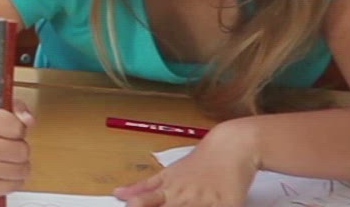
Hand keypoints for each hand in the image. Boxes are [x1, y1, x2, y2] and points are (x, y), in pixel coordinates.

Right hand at [0, 104, 34, 198]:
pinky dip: (14, 179)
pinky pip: (17, 184)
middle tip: (7, 145)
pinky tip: (1, 171)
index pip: (16, 126)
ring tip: (5, 159)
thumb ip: (15, 108)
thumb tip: (29, 120)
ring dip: (19, 164)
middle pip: (21, 150)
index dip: (18, 128)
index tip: (10, 129)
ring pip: (22, 169)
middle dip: (20, 147)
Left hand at [115, 123, 258, 206]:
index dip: (134, 206)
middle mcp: (182, 197)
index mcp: (167, 190)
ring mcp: (203, 202)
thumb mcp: (168, 173)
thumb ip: (143, 188)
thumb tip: (119, 194)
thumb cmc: (198, 163)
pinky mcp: (226, 205)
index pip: (142, 202)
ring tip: (175, 204)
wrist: (230, 148)